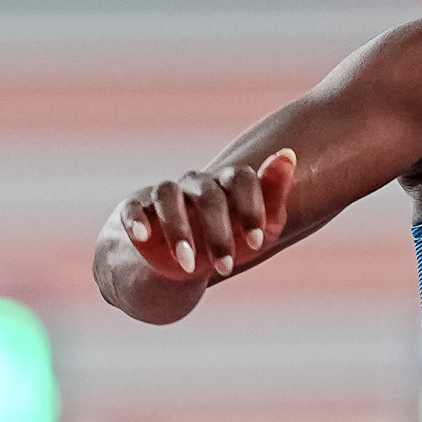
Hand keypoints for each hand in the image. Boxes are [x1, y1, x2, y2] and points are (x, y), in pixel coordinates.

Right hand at [119, 148, 297, 282]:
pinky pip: (133, 208)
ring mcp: (164, 194)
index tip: (257, 243)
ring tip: (189, 265)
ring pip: (167, 196)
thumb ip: (275, 193)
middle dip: (218, 234)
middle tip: (226, 268)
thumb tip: (288, 153)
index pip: (241, 178)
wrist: (183, 263)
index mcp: (227, 184)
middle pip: (207, 195)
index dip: (250, 208)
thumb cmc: (231, 239)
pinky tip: (143, 238)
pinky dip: (137, 220)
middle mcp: (195, 184)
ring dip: (178, 230)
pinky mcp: (135, 208)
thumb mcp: (261, 227)